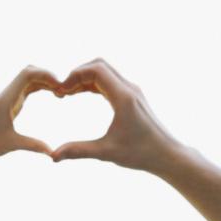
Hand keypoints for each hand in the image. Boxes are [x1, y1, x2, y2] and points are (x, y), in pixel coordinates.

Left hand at [0, 66, 61, 164]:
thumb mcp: (12, 145)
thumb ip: (33, 146)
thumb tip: (53, 152)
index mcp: (6, 99)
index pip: (26, 74)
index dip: (45, 74)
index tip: (60, 85)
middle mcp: (7, 94)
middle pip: (29, 71)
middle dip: (48, 75)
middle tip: (65, 89)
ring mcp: (9, 97)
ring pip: (29, 78)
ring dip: (46, 81)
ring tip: (62, 92)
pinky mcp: (11, 102)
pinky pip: (28, 87)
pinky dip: (41, 87)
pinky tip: (54, 93)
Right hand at [51, 58, 188, 174]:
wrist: (167, 155)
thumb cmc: (141, 154)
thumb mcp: (107, 153)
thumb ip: (78, 151)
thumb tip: (53, 156)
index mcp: (123, 97)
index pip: (96, 69)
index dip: (75, 75)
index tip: (61, 91)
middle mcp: (129, 89)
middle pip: (99, 65)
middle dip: (78, 74)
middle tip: (62, 91)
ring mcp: (131, 91)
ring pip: (104, 72)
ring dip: (85, 78)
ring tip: (67, 93)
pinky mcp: (132, 97)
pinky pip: (109, 81)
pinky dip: (93, 84)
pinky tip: (81, 95)